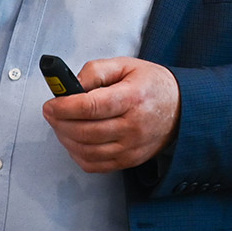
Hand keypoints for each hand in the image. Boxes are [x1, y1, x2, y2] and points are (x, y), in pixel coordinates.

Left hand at [43, 58, 179, 172]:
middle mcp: (134, 125)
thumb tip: (72, 86)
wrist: (180, 109)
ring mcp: (132, 147)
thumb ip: (96, 71)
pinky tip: (74, 141)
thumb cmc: (151, 85)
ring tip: (61, 125)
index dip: (64, 107)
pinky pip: (95, 165)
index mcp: (133, 97)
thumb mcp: (126, 65)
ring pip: (87, 151)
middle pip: (85, 131)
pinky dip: (77, 155)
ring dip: (66, 139)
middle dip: (60, 123)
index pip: (91, 107)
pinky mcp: (129, 160)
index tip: (51, 105)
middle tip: (51, 113)